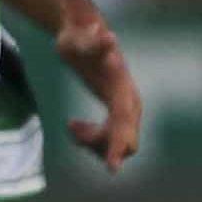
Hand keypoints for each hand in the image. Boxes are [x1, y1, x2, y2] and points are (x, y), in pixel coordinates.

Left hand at [57, 12, 142, 172]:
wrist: (83, 34)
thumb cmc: (78, 37)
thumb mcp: (79, 38)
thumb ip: (93, 40)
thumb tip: (108, 35)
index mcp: (122, 86)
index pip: (125, 120)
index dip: (118, 143)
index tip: (111, 167)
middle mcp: (129, 100)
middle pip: (125, 138)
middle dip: (103, 146)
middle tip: (74, 129)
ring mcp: (124, 108)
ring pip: (116, 142)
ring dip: (93, 142)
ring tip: (72, 126)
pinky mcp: (115, 112)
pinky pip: (109, 138)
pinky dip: (91, 139)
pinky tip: (74, 126)